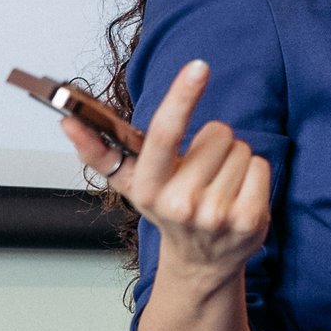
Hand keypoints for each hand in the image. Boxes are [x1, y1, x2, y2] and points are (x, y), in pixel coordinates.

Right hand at [56, 59, 271, 283]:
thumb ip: (98, 150)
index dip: (181, 96)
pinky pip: (261, 166)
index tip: (198, 67)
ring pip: (242, 149)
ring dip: (234, 160)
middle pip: (218, 132)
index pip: (165, 133)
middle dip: (214, 143)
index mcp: (150, 187)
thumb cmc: (167, 210)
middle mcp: (182, 203)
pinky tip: (238, 195)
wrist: (201, 263)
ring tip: (218, 185)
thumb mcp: (132, 182)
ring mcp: (217, 215)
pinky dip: (254, 175)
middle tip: (202, 170)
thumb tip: (68, 122)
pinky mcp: (249, 221)